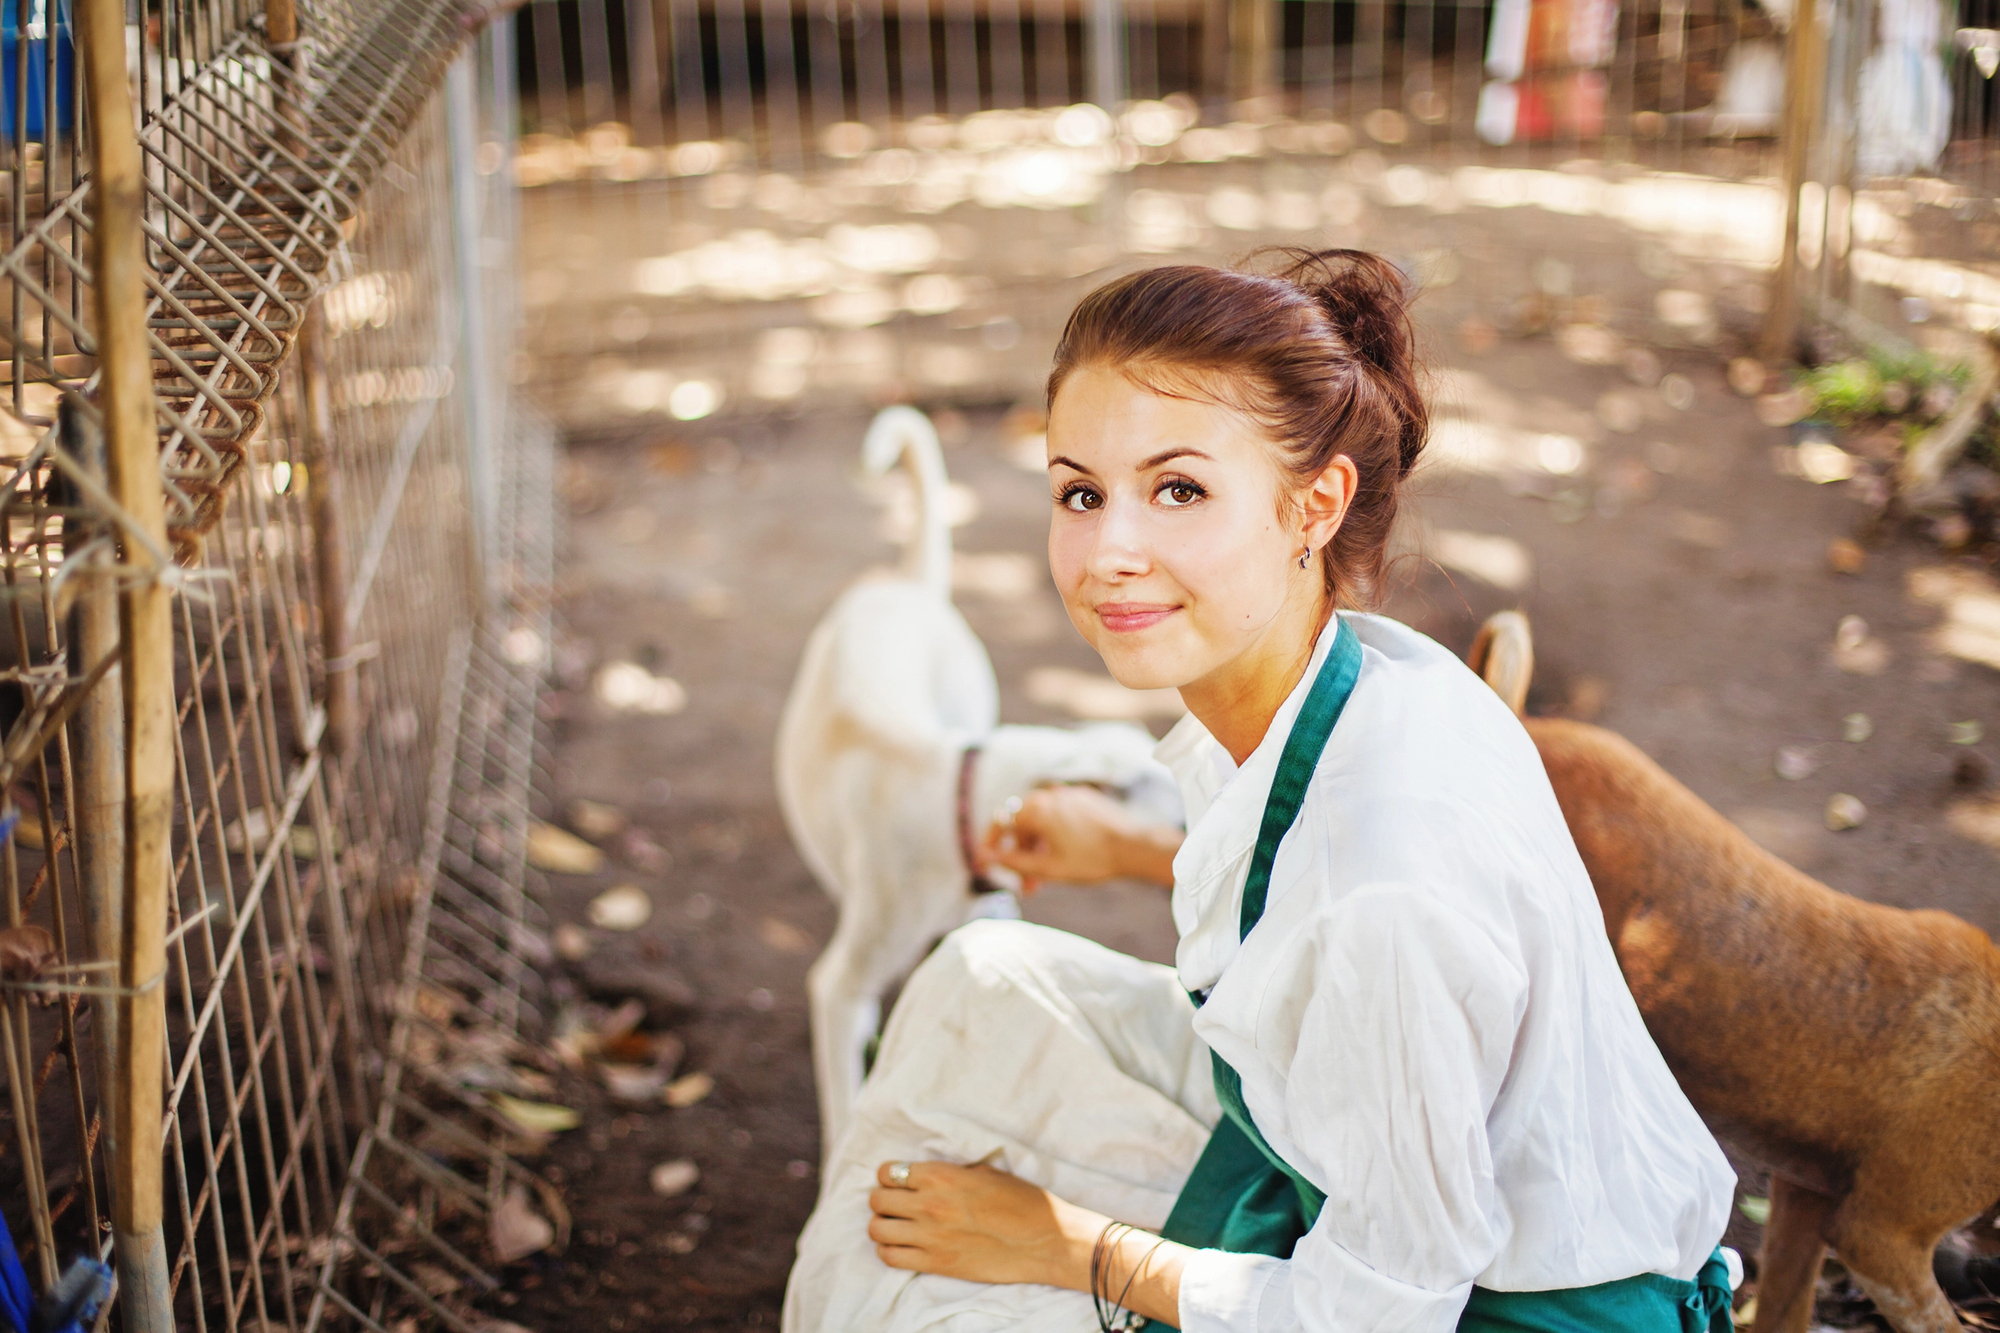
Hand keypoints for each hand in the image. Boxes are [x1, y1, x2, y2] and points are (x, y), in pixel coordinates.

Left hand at [867, 1160, 1185, 1321]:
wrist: (1045, 1240)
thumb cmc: (1022, 1201)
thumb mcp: (985, 1172)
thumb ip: (950, 1172)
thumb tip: (926, 1175)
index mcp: (941, 1176)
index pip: (888, 1172)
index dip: (890, 1175)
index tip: (898, 1180)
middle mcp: (929, 1205)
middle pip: (877, 1200)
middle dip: (882, 1199)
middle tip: (896, 1202)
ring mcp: (930, 1237)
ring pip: (877, 1230)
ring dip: (882, 1224)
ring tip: (896, 1224)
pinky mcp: (936, 1263)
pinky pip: (890, 1257)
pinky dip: (889, 1250)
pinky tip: (901, 1245)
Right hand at [978, 785, 1181, 892]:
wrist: (1135, 847)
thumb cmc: (1092, 859)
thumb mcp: (1048, 868)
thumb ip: (1013, 862)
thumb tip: (986, 857)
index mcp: (1037, 808)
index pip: (1001, 822)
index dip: (991, 844)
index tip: (987, 863)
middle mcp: (1050, 795)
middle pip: (1023, 825)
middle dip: (1020, 856)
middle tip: (1025, 886)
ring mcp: (1069, 795)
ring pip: (1042, 822)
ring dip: (1037, 849)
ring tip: (1045, 878)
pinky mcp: (1085, 799)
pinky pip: (1059, 816)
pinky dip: (1053, 836)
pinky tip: (1062, 857)